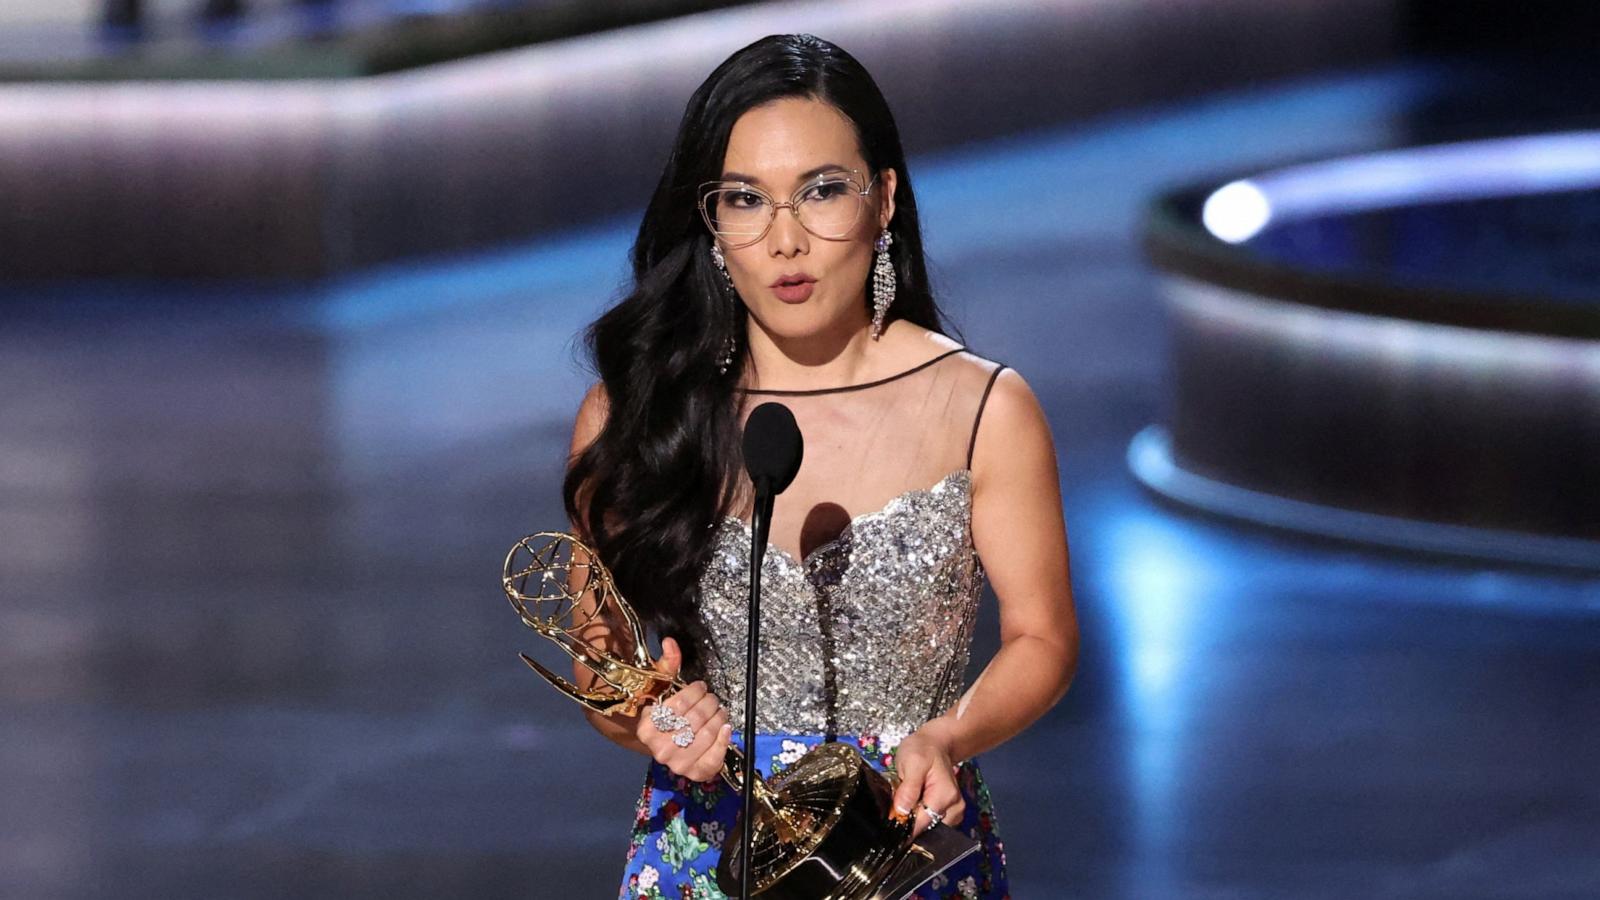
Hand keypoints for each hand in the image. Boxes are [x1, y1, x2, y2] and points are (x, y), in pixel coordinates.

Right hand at [634, 636, 732, 781]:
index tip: (701, 686)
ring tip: (720, 710)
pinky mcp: (694, 773)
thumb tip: (670, 642)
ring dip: (719, 718)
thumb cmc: (665, 714)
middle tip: (713, 698)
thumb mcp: (662, 689)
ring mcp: (677, 764)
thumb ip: (668, 666)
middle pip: (695, 719)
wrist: (662, 745)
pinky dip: (724, 740)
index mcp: (647, 727)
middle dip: (709, 703)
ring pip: (707, 735)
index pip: (678, 704)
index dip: (695, 692)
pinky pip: (714, 757)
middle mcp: (659, 748)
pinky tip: (727, 728)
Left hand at [889, 726, 964, 837]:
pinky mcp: (950, 812)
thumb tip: (900, 812)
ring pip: (929, 827)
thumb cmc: (923, 749)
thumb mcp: (911, 762)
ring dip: (915, 819)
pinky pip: (933, 823)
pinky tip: (915, 804)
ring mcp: (954, 811)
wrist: (935, 743)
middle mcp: (955, 807)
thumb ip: (908, 788)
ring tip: (907, 801)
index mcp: (946, 796)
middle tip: (898, 804)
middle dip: (910, 822)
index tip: (890, 819)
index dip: (904, 824)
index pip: (922, 823)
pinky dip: (921, 817)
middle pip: (927, 828)